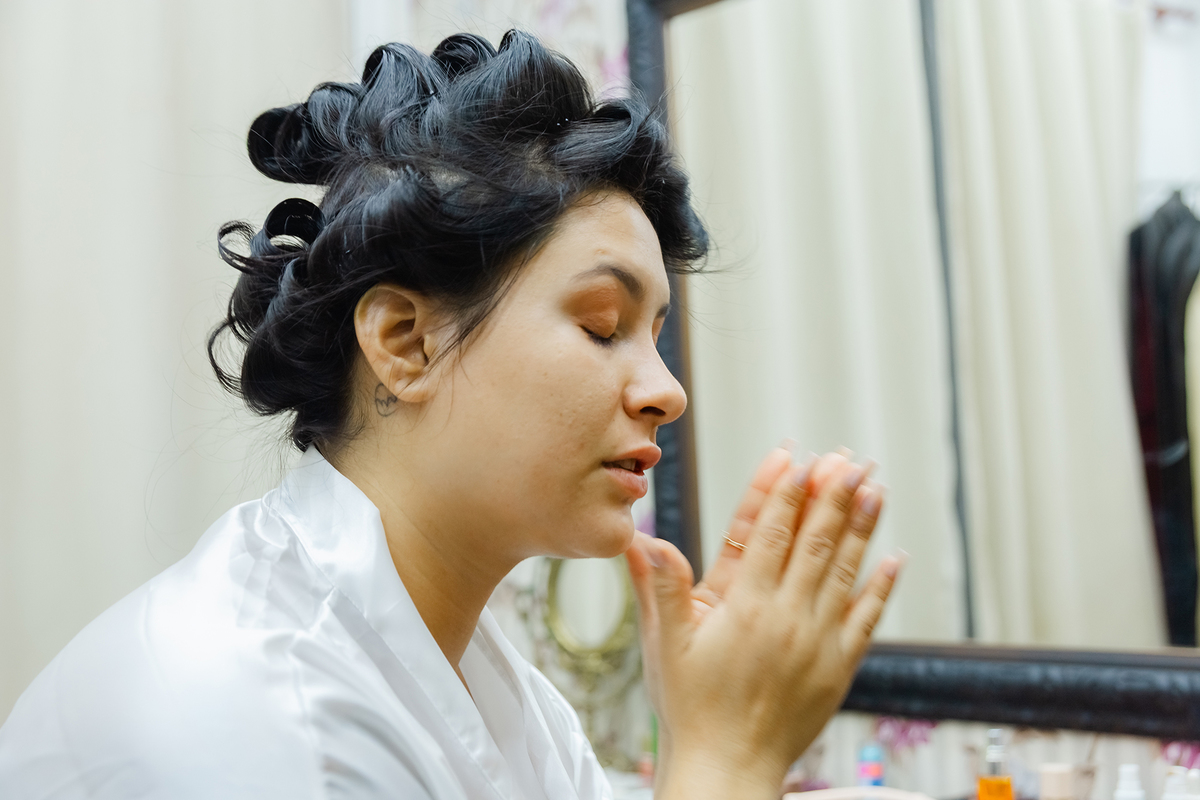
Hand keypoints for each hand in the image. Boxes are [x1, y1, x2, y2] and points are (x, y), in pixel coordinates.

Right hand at [626, 449, 900, 798]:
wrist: (727, 770)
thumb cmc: (689, 709)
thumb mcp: (664, 645)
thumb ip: (659, 587)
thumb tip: (644, 540)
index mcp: (743, 607)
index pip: (769, 534)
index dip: (783, 491)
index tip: (795, 457)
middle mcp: (786, 618)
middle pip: (814, 542)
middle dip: (830, 494)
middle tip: (845, 458)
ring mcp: (817, 642)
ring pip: (844, 571)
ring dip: (860, 526)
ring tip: (873, 487)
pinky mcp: (838, 668)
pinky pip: (866, 618)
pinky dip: (881, 586)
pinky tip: (893, 557)